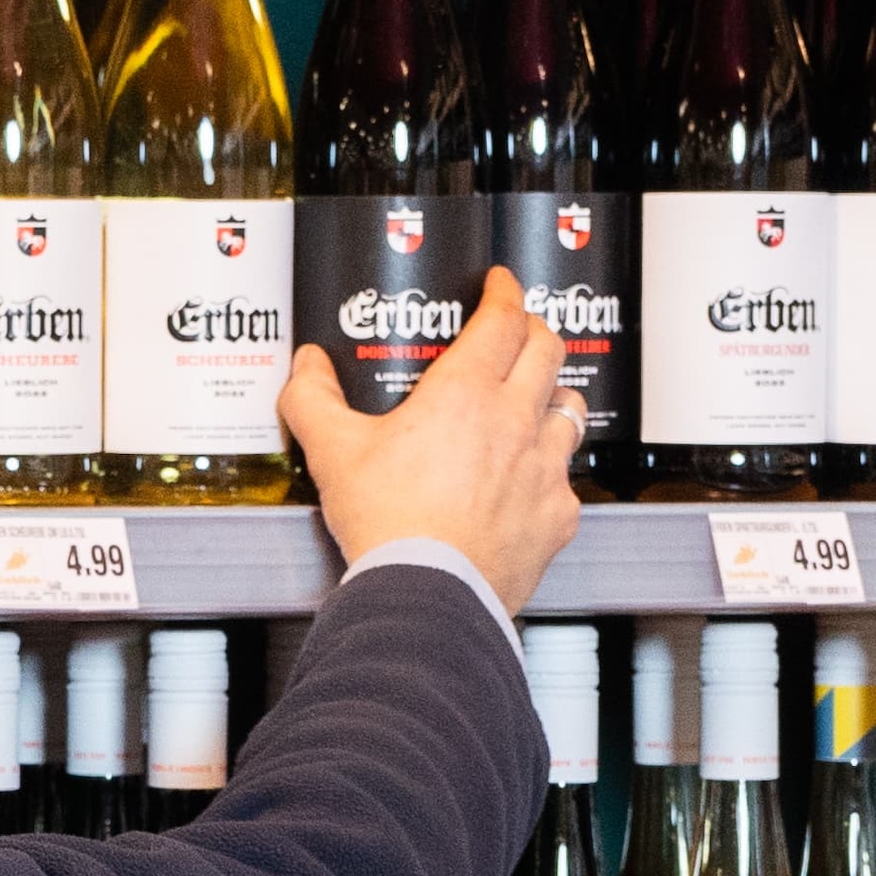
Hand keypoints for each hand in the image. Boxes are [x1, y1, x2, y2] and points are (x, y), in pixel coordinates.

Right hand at [280, 268, 587, 611]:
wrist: (427, 592)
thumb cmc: (389, 523)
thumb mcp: (333, 452)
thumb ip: (313, 399)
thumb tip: (306, 367)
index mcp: (466, 393)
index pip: (502, 320)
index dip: (504, 292)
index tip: (500, 284)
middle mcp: (515, 421)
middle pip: (548, 351)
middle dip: (535, 328)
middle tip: (519, 328)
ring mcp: (543, 468)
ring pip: (570, 409)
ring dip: (554, 394)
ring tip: (537, 398)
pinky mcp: (557, 514)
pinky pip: (567, 479)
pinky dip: (553, 472)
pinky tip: (533, 480)